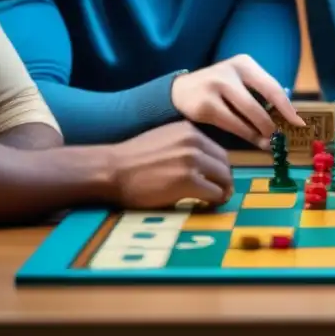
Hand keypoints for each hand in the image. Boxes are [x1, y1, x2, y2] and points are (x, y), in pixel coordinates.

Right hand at [109, 121, 234, 208]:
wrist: (110, 170)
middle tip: (219, 192)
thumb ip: (185, 146)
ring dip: (222, 191)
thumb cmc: (132, 160)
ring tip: (215, 200)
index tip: (215, 180)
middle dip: (224, 179)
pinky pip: (214, 193)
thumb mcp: (164, 140)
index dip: (219, 168)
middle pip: (224, 163)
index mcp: (189, 130)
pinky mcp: (188, 181)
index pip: (217, 150)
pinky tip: (207, 205)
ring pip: (223, 178)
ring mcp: (192, 160)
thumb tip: (205, 163)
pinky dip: (215, 201)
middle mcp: (194, 141)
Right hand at [170, 54, 304, 148]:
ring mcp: (216, 87)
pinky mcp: (205, 105)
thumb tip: (288, 117)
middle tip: (281, 137)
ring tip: (269, 142)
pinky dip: (245, 134)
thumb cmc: (218, 89)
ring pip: (247, 114)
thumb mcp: (239, 82)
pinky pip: (232, 124)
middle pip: (260, 101)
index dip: (287, 107)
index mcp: (244, 63)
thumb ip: (259, 94)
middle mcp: (230, 71)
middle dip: (273, 123)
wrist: (181, 91)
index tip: (299, 123)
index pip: (272, 86)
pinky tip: (253, 140)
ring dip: (261, 132)